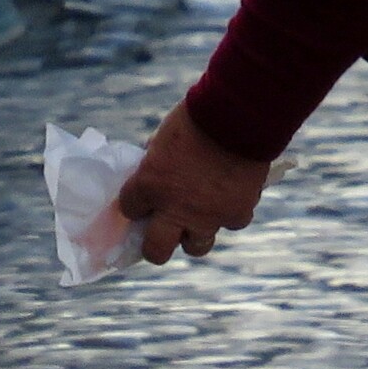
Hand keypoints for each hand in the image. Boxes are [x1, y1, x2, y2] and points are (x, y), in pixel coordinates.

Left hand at [118, 102, 269, 265]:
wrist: (238, 116)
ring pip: (196, 247)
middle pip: (155, 251)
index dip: (134, 204)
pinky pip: (230, 223)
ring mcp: (206, 217)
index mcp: (148, 185)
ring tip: (199, 218)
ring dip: (194, 234)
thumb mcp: (163, 138)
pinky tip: (231, 197)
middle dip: (154, 246)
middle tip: (161, 234)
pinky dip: (229, 213)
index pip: (129, 210)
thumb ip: (156, 161)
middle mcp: (174, 209)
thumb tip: (153, 168)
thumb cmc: (196, 118)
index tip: (141, 200)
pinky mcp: (236, 214)